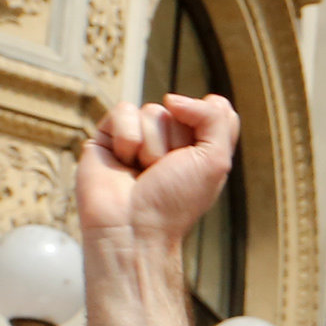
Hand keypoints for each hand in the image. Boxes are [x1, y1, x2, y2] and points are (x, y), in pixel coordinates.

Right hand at [77, 94, 239, 252]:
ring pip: (152, 111)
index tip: (197, 154)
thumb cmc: (175, 202)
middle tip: (164, 171)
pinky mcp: (108, 135)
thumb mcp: (215, 161)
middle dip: (176, 142)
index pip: (215, 110)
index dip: (208, 125)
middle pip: (180, 109)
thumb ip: (216, 120)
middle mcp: (170, 140)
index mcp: (200, 148)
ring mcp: (139, 136)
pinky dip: (127, 139)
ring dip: (152, 146)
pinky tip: (122, 163)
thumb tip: (173, 98)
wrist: (133, 226)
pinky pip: (124, 111)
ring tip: (142, 172)